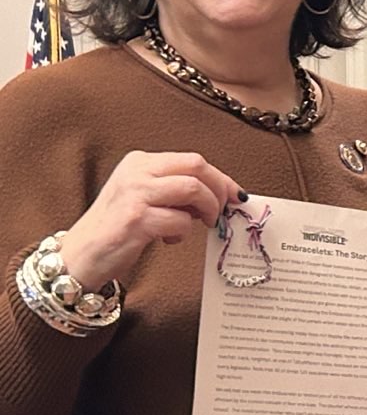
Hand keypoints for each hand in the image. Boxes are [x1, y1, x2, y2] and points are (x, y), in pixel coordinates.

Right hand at [56, 151, 245, 289]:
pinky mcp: (136, 219)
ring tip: (198, 225)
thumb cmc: (119, 228)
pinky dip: (183, 232)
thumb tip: (223, 194)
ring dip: (206, 210)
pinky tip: (168, 240)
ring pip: (193, 189)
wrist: (82, 254)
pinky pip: (180, 221)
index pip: (193, 160)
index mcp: (140, 162)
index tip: (236, 195)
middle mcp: (136, 171)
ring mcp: (134, 194)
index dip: (221, 178)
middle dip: (219, 190)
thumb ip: (176, 190)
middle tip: (222, 211)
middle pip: (197, 166)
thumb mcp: (146, 197)